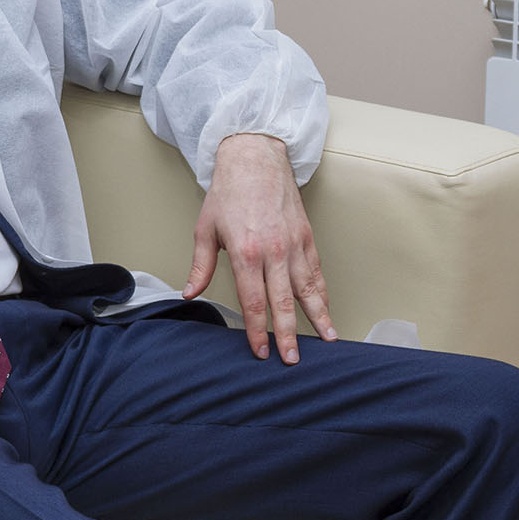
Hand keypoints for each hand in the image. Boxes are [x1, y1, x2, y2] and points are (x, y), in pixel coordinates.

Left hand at [184, 133, 335, 363]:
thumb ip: (201, 265)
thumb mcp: (205, 229)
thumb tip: (190, 293)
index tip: (261, 351)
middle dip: (289, 334)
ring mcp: (294, 244)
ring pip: (308, 289)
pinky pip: (317, 271)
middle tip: (292, 360)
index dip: (257, 330)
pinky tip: (327, 309)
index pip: (253, 301)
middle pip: (283, 302)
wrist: (255, 159)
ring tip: (328, 341)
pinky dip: (323, 292)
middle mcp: (273, 251)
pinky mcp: (307, 237)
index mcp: (246, 252)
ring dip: (318, 317)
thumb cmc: (228, 193)